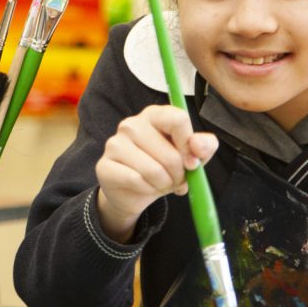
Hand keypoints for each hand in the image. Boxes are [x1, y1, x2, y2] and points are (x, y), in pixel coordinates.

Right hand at [95, 104, 217, 243]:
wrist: (135, 191)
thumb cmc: (165, 168)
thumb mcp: (191, 156)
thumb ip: (203, 146)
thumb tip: (197, 146)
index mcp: (154, 115)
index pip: (178, 119)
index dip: (190, 145)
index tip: (192, 161)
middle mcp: (131, 124)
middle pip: (170, 153)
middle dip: (178, 174)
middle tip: (175, 178)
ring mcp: (114, 143)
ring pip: (153, 170)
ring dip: (163, 184)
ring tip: (161, 183)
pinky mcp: (104, 165)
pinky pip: (136, 181)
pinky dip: (147, 190)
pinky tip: (144, 187)